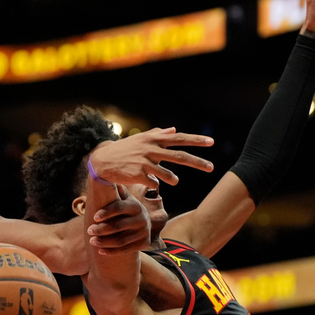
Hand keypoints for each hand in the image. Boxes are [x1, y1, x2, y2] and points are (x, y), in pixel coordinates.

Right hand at [87, 128, 213, 186]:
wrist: (103, 161)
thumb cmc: (124, 149)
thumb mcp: (141, 139)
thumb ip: (157, 134)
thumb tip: (173, 129)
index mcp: (154, 140)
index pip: (179, 139)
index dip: (196, 140)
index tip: (211, 142)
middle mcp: (151, 149)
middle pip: (179, 156)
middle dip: (197, 162)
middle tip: (211, 167)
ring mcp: (144, 163)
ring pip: (167, 175)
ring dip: (173, 179)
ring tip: (174, 181)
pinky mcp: (137, 176)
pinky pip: (154, 184)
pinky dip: (155, 184)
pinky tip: (151, 183)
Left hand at [87, 187, 150, 253]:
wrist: (141, 223)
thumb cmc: (125, 209)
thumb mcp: (123, 198)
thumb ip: (113, 190)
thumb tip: (100, 174)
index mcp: (135, 205)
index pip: (119, 208)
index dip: (106, 212)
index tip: (94, 217)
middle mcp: (142, 218)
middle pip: (119, 226)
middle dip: (101, 229)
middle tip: (89, 230)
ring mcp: (144, 231)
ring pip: (121, 240)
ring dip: (104, 242)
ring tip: (92, 241)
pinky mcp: (144, 243)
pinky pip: (126, 250)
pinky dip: (112, 251)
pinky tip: (100, 251)